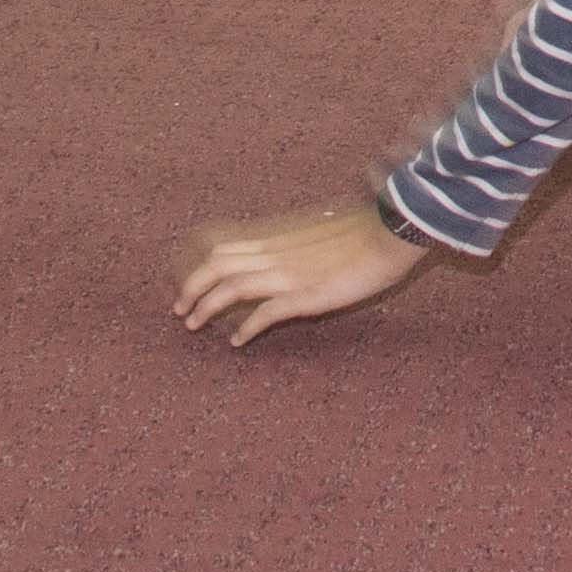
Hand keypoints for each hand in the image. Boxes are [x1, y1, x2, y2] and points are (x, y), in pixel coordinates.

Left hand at [175, 201, 426, 343]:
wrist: (391, 232)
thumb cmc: (363, 229)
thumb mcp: (319, 231)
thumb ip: (296, 243)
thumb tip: (284, 254)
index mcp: (278, 239)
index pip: (224, 251)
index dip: (200, 269)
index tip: (189, 286)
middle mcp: (276, 254)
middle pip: (217, 267)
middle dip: (192, 289)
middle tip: (180, 311)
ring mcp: (289, 274)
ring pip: (232, 289)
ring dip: (208, 308)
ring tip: (194, 325)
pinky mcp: (307, 295)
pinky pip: (266, 313)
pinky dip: (247, 328)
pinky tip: (238, 342)